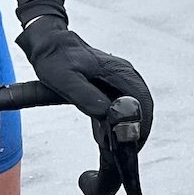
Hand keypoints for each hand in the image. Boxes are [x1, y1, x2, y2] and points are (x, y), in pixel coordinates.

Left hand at [16, 18, 155, 143]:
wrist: (50, 43)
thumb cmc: (55, 60)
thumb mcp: (65, 80)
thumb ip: (85, 96)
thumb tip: (107, 114)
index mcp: (118, 71)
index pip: (142, 100)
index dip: (141, 124)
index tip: (133, 144)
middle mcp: (125, 73)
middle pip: (143, 105)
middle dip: (138, 129)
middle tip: (125, 151)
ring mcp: (120, 77)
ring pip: (136, 105)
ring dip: (131, 126)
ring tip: (117, 146)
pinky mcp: (113, 82)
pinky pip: (125, 103)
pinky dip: (122, 120)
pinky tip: (109, 134)